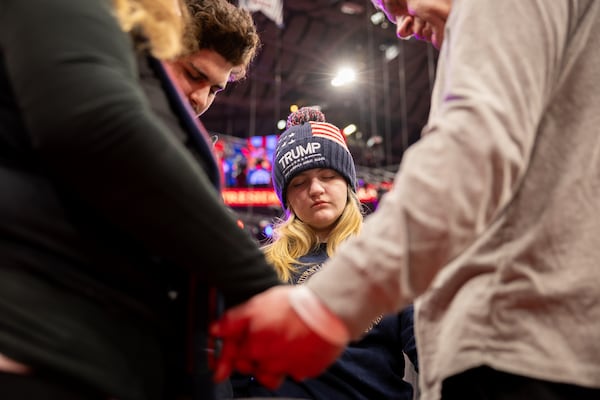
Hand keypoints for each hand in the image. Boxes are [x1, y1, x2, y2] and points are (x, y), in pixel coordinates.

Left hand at [210, 285, 343, 387]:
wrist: (328, 311)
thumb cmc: (293, 306)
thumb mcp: (257, 305)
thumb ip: (233, 320)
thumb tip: (215, 331)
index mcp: (254, 347)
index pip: (232, 357)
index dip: (225, 357)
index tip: (219, 366)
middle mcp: (268, 362)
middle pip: (250, 367)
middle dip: (249, 358)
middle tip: (256, 343)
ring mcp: (288, 369)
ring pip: (270, 375)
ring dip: (268, 366)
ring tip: (275, 349)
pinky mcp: (306, 370)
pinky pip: (293, 372)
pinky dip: (290, 363)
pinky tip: (294, 348)